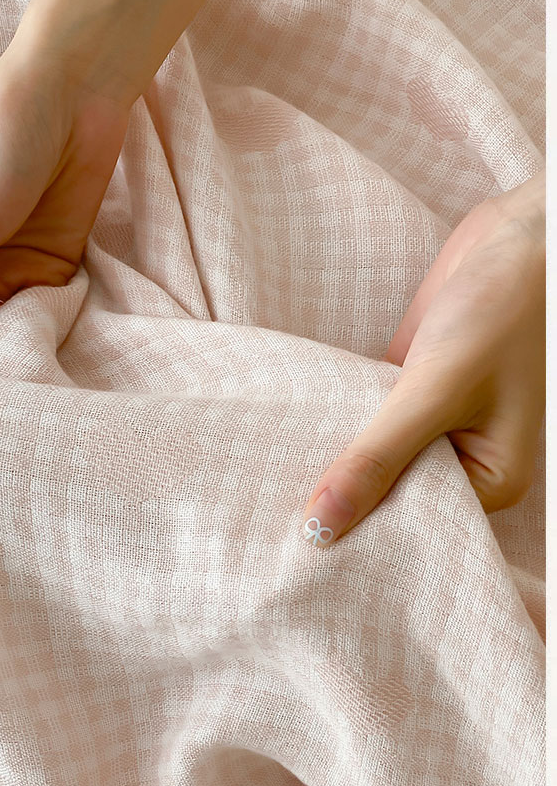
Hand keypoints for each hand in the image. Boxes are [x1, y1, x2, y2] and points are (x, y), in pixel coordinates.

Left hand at [300, 168, 544, 547]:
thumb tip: (322, 526)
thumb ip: (377, 457)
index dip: (360, 535)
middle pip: (388, 494)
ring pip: (371, 456)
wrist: (521, 232)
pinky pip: (363, 418)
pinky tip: (288, 436)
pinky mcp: (407, 389)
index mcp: (489, 480)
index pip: (413, 526)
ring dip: (332, 458)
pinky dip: (335, 421)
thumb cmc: (508, 309)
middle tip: (269, 527)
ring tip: (264, 489)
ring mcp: (430, 424)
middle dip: (341, 498)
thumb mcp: (437, 390)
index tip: (300, 552)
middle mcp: (460, 459)